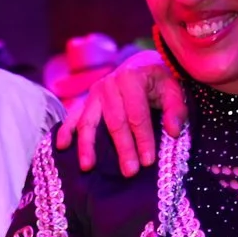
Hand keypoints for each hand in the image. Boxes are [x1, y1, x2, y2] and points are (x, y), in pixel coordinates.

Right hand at [58, 50, 181, 175]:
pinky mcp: (86, 100)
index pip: (137, 114)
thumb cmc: (160, 81)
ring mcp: (94, 92)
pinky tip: (61, 146)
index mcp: (131, 77)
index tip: (148, 161)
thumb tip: (173, 131)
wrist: (142, 65)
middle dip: (123, 148)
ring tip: (88, 166)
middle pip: (115, 122)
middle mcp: (109, 83)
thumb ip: (176, 109)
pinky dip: (65, 130)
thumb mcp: (174, 89)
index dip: (143, 139)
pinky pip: (73, 116)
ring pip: (89, 121)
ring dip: (87, 145)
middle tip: (130, 172)